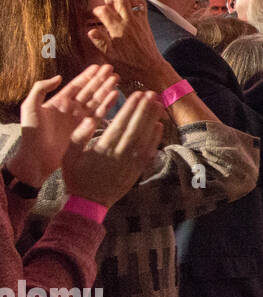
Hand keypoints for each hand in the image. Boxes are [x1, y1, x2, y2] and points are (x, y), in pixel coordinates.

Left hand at [8, 64, 119, 186]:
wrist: (36, 157)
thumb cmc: (31, 132)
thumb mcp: (30, 106)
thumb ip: (41, 88)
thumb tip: (59, 77)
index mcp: (59, 102)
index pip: (76, 85)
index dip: (87, 75)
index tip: (98, 66)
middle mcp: (71, 109)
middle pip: (89, 91)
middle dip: (100, 80)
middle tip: (112, 69)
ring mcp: (79, 119)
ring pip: (96, 100)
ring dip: (106, 89)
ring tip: (116, 79)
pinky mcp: (86, 129)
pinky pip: (99, 114)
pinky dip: (107, 105)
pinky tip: (114, 95)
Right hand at [60, 90, 165, 207]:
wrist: (89, 203)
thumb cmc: (76, 176)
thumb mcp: (69, 156)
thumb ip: (79, 136)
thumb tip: (91, 118)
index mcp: (103, 149)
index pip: (120, 124)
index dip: (130, 108)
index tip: (137, 94)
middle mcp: (120, 155)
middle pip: (136, 128)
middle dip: (144, 109)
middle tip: (152, 93)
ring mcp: (131, 163)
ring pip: (145, 138)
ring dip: (152, 120)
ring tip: (158, 104)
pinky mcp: (138, 170)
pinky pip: (149, 152)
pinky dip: (155, 138)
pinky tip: (159, 125)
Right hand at [87, 0, 179, 91]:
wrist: (151, 68)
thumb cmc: (128, 65)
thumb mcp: (110, 57)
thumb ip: (100, 43)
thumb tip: (89, 31)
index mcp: (118, 30)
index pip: (103, 11)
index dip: (94, 9)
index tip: (89, 11)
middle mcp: (129, 22)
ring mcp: (139, 20)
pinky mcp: (145, 21)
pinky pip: (140, 3)